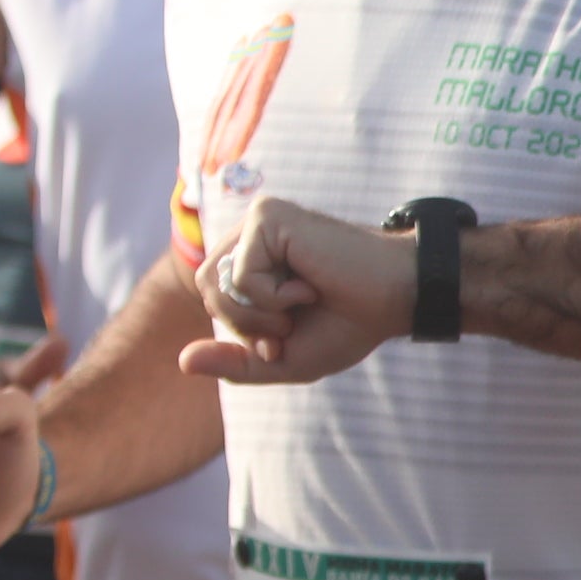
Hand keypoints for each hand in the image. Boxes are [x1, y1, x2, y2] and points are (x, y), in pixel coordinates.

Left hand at [180, 195, 415, 387]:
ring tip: (301, 301)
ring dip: (258, 312)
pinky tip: (309, 284)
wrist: (397, 298)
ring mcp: (258, 221)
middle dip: (246, 323)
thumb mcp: (284, 359)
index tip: (285, 336)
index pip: (211, 298)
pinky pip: (241, 273)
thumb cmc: (349, 324)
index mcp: (250, 258)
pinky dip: (273, 296)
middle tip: (291, 322)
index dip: (244, 331)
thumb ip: (235, 363)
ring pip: (215, 281)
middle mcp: (249, 234)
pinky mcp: (268, 216)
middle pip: (205, 288)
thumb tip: (183, 361)